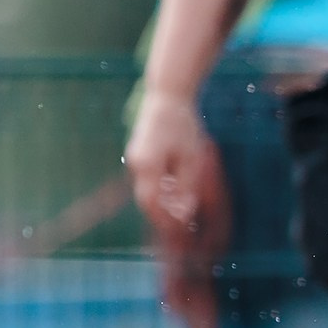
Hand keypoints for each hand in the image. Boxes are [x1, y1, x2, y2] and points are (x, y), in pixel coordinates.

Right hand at [124, 91, 228, 272]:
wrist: (167, 96)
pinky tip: (177, 190)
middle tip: (184, 223)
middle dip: (164, 215)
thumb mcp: (192, 159)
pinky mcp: (138, 154)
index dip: (165, 220)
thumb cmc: (184, 126)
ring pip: (147, 190)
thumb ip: (187, 187)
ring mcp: (134, 158)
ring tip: (184, 208)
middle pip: (147, 199)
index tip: (181, 230)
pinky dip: (160, 188)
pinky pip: (147, 179)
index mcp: (147, 165)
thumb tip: (184, 214)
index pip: (152, 204)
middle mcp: (136, 163)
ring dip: (163, 202)